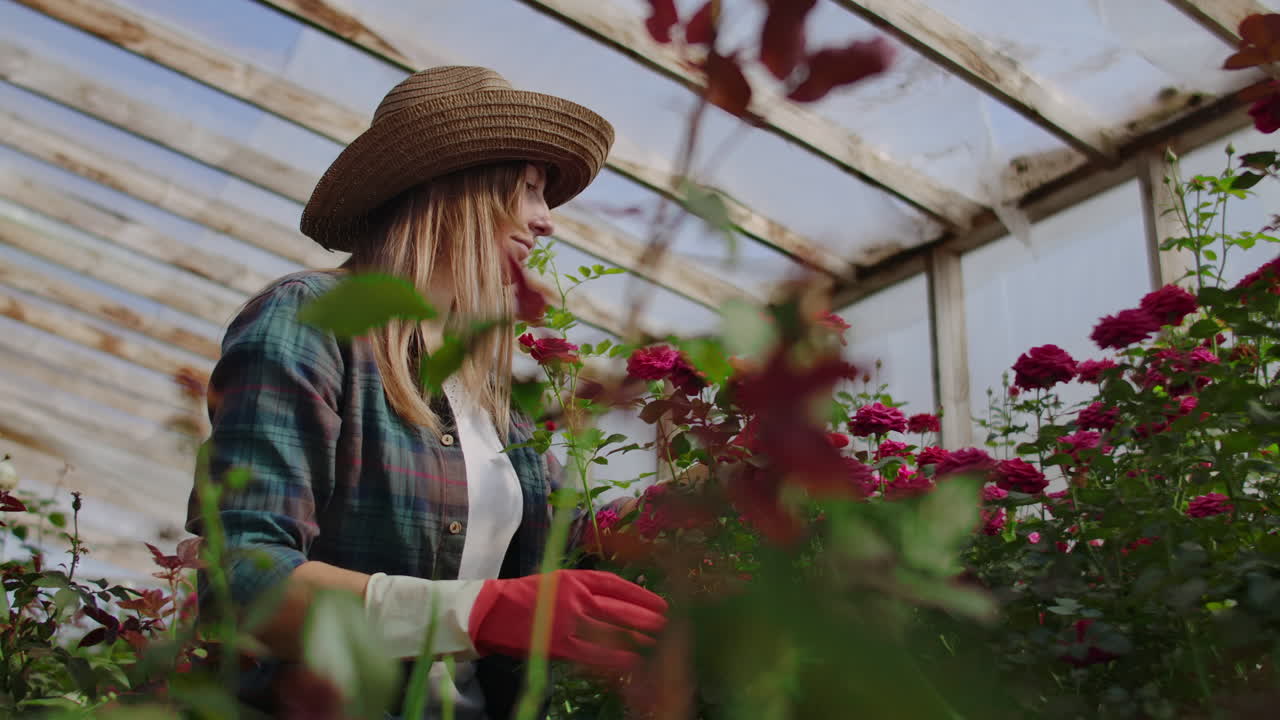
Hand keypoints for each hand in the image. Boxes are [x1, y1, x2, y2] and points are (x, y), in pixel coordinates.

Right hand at [467, 569, 666, 671]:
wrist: (491, 611)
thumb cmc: (525, 597)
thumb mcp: (556, 582)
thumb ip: (583, 590)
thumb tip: (618, 602)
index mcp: (574, 578)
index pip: (616, 585)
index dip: (641, 594)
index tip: (660, 602)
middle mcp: (574, 596)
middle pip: (618, 607)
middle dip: (645, 615)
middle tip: (666, 623)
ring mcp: (567, 621)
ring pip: (611, 630)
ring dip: (636, 636)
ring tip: (654, 642)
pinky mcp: (559, 644)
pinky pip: (594, 652)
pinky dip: (615, 657)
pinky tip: (632, 660)